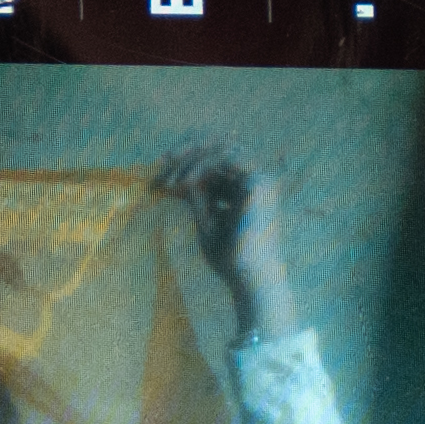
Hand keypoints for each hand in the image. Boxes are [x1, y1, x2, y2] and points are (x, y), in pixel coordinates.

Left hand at [154, 137, 288, 335]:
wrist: (247, 278)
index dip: (190, 161)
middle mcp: (256, 180)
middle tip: (163, 160)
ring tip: (171, 178)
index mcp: (246, 189)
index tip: (164, 175)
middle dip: (190, 150)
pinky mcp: (259, 182)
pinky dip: (202, 165)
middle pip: (222, 145)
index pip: (217, 160)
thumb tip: (180, 177)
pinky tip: (185, 181)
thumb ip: (197, 196)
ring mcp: (261, 179)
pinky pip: (225, 158)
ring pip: (223, 147)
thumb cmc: (229, 258)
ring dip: (193, 157)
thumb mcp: (206, 221)